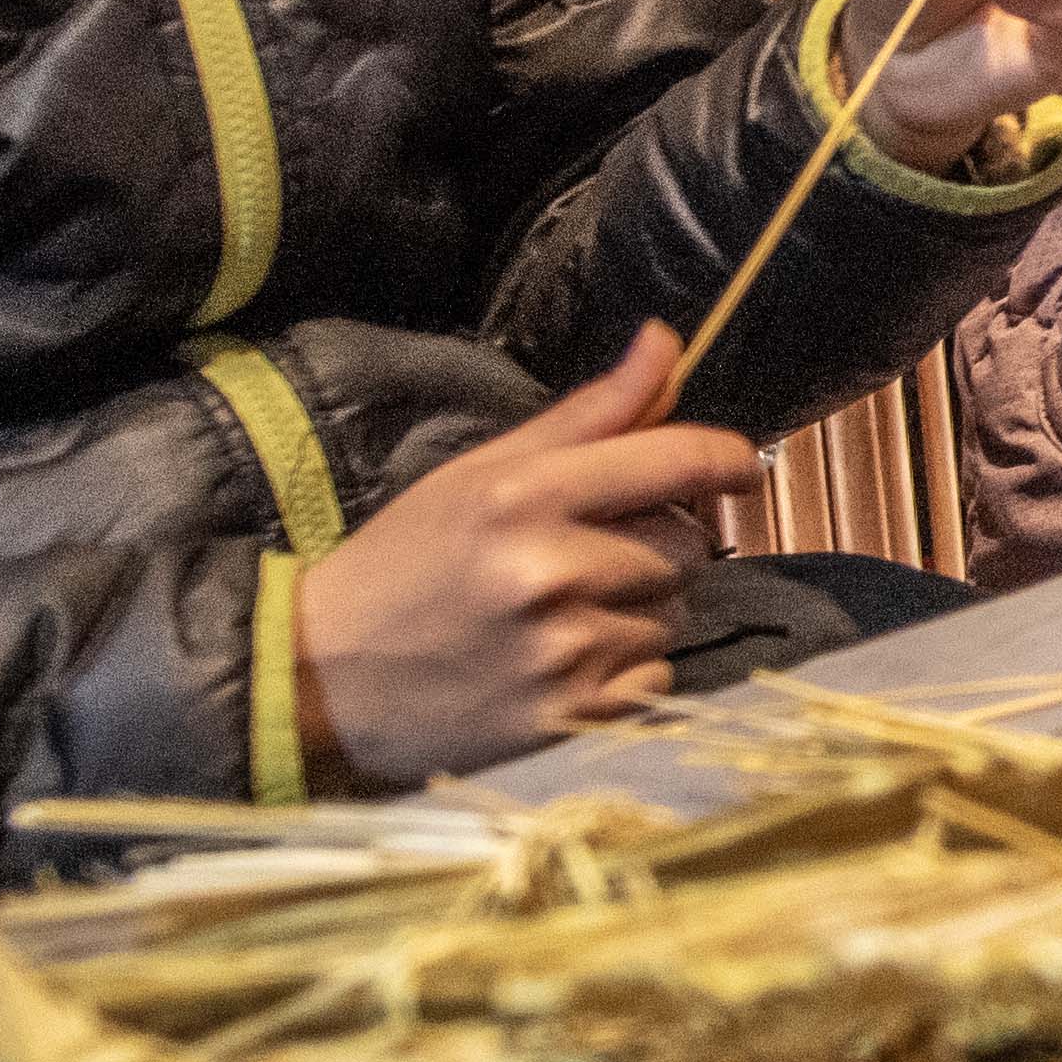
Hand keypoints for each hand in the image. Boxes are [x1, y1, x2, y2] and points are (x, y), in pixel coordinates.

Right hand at [291, 327, 764, 784]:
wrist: (321, 677)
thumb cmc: (406, 563)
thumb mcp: (481, 473)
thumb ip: (589, 414)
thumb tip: (667, 342)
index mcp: (525, 496)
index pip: (677, 462)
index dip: (727, 459)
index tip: (741, 465)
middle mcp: (551, 571)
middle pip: (686, 545)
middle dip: (653, 547)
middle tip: (582, 561)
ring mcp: (563, 652)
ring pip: (671, 617)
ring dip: (635, 615)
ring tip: (555, 620)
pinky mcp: (569, 720)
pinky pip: (654, 682)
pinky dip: (623, 677)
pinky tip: (558, 669)